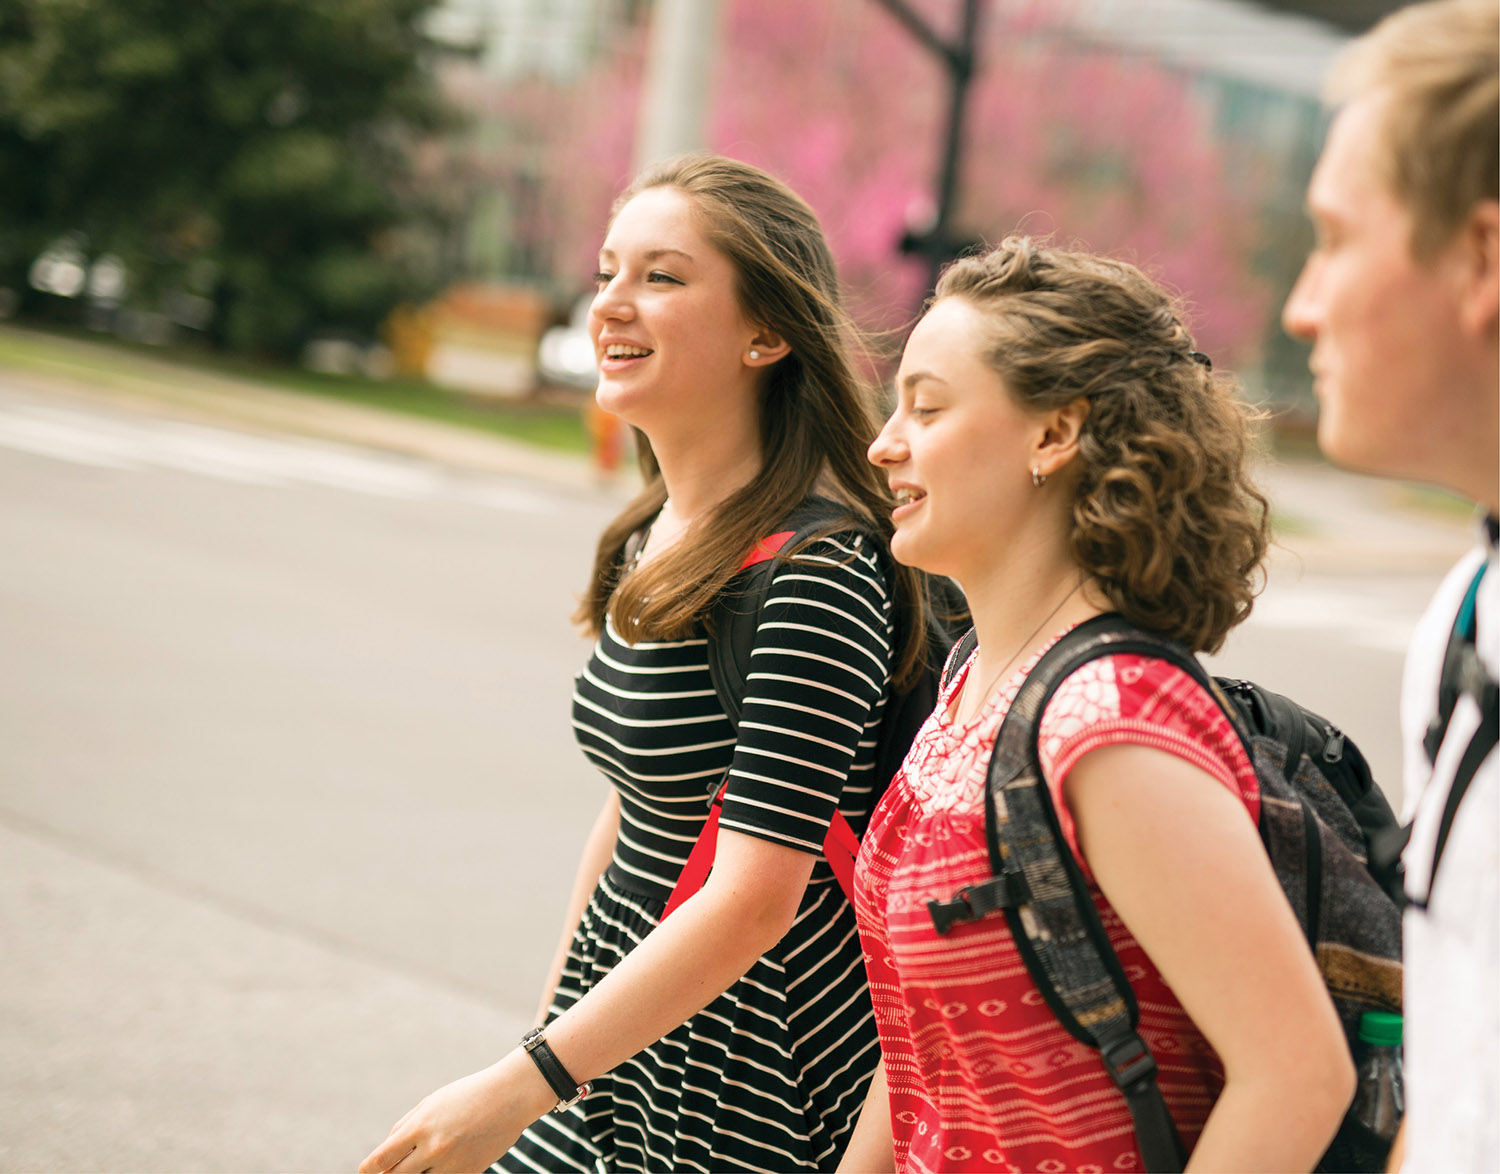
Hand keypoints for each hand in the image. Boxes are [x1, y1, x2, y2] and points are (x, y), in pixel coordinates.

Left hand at [358, 1051, 553, 1173]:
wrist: (510, 1097)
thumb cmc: (467, 1096)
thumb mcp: (431, 1103)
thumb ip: (405, 1128)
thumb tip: (385, 1156)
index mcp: (420, 1127)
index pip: (380, 1161)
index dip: (369, 1170)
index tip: (367, 1171)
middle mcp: (433, 1149)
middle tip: (390, 1170)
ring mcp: (452, 1164)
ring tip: (424, 1159)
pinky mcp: (469, 1173)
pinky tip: (445, 1160)